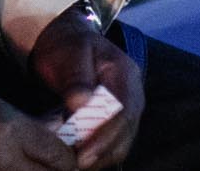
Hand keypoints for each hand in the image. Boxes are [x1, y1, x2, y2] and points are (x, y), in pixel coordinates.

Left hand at [27, 12, 144, 169]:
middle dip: (103, 151)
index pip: (123, 111)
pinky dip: (98, 152)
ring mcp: (128, 108)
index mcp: (125, 72)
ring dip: (101, 156)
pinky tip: (79, 158)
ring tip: (76, 164)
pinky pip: (114, 141)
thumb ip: (75, 77)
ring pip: (122, 141)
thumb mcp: (68, 53)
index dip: (105, 135)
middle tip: (77, 164)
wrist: (66, 40)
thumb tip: (80, 103)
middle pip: (126, 131)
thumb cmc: (66, 46)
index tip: (84, 152)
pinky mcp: (118, 119)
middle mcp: (133, 93)